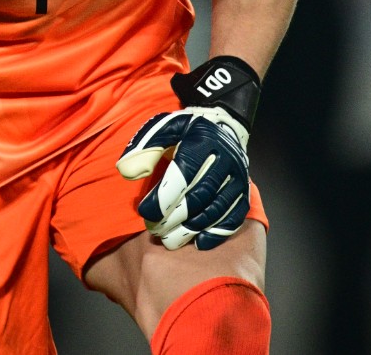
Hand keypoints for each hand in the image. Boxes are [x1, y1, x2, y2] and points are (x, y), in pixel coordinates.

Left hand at [117, 106, 250, 249]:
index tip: (145, 213)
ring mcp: (238, 177)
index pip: (183, 174)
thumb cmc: (185, 133)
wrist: (222, 128)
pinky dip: (217, 232)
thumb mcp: (162, 129)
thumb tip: (126, 171)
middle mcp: (225, 159)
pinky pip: (234, 217)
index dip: (163, 198)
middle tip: (155, 230)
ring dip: (192, 228)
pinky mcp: (244, 193)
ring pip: (217, 209)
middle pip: (200, 195)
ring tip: (170, 240)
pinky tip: (199, 242)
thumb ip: (145, 148)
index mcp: (202, 140)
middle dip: (175, 217)